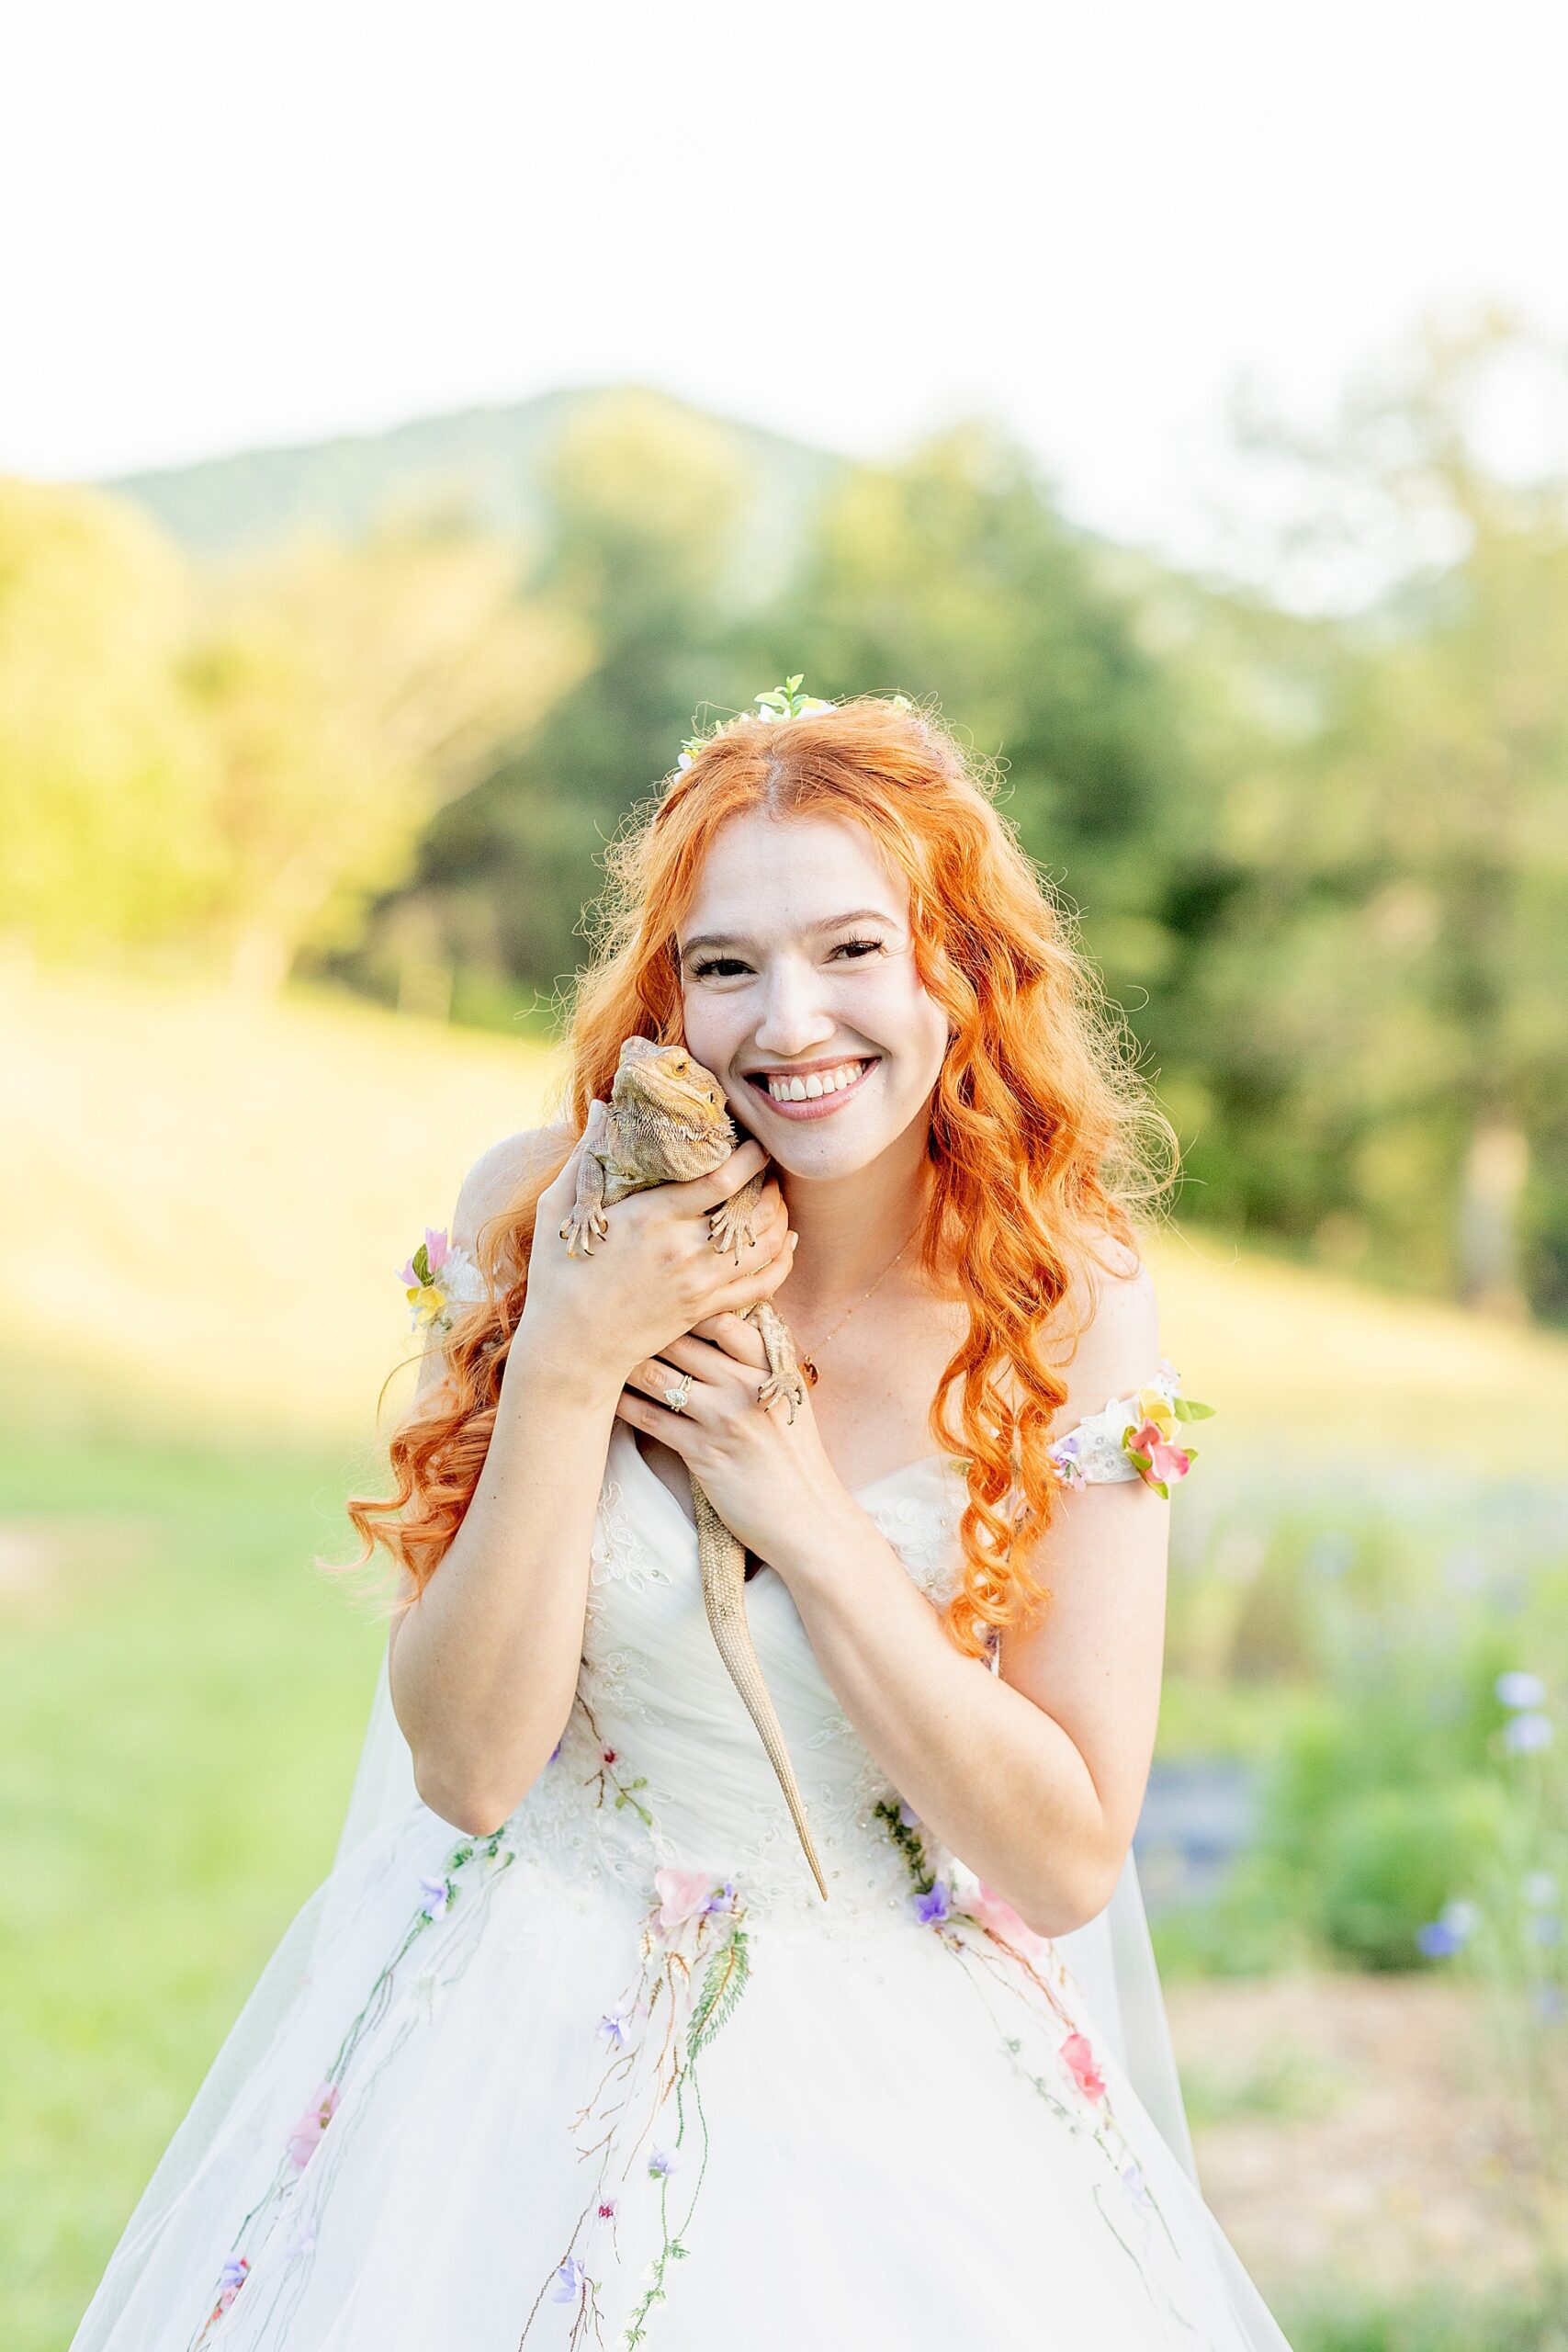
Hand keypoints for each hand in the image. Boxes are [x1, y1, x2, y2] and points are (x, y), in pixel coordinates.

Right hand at [519, 1123, 794, 1395]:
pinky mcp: (705, 1310)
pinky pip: (763, 1285)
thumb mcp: (558, 1210)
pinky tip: (786, 1243)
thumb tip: (601, 1108)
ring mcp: (699, 1284)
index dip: (750, 1156)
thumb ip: (583, 1157)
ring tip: (776, 1198)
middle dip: (771, 1184)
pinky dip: (783, 1261)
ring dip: (781, 1217)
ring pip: (766, 1246)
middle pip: (754, 1211)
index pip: (721, 1180)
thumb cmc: (558, 1276)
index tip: (756, 1141)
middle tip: (768, 1167)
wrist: (570, 1348)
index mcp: (651, 1217)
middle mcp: (683, 1250)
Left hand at [615, 1311, 849, 1572]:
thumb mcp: (787, 1398)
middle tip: (609, 1324)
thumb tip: (714, 1325)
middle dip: (641, 1330)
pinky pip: (650, 1419)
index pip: (722, 1317)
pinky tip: (605, 1398)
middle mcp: (747, 1384)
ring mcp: (725, 1418)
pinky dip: (623, 1406)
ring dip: (623, 1365)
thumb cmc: (794, 1456)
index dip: (683, 1306)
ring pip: (656, 1376)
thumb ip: (755, 1363)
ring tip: (598, 1356)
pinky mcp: (704, 1454)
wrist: (808, 1517)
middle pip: (679, 1340)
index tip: (653, 1302)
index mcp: (771, 1365)